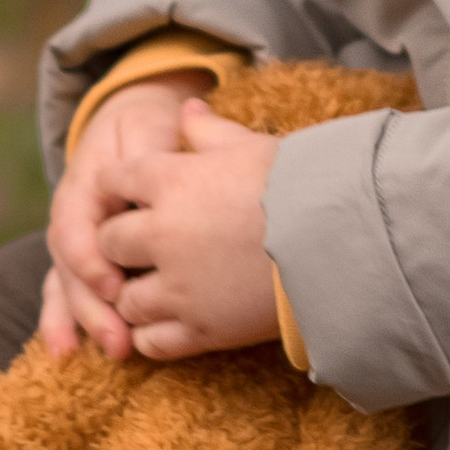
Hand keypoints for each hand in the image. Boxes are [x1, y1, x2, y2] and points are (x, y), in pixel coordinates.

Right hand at [41, 69, 214, 361]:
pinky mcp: (83, 263)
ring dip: (83, 323)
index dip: (90, 258)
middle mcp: (71, 219)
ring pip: (67, 288)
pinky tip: (67, 355)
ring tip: (109, 352)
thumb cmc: (147, 127)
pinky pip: (66, 295)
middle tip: (121, 340)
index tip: (114, 285)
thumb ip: (143, 152)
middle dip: (92, 308)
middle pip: (71, 270)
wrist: (135, 124)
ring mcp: (73, 244)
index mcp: (83, 186)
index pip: (75, 227)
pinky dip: (64, 324)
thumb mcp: (146, 125)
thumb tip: (143, 175)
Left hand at [95, 103, 280, 358]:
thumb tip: (188, 108)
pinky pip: (152, 341)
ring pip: (125, 299)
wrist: (340, 237)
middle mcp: (161, 235)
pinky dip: (151, 335)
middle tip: (141, 246)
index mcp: (170, 181)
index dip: (118, 188)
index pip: (113, 181)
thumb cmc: (300, 181)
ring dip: (133, 294)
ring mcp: (178, 288)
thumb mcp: (250, 145)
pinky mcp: (201, 330)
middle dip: (119, 244)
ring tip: (156, 289)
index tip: (130, 196)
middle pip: (109, 243)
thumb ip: (209, 131)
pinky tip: (167, 324)